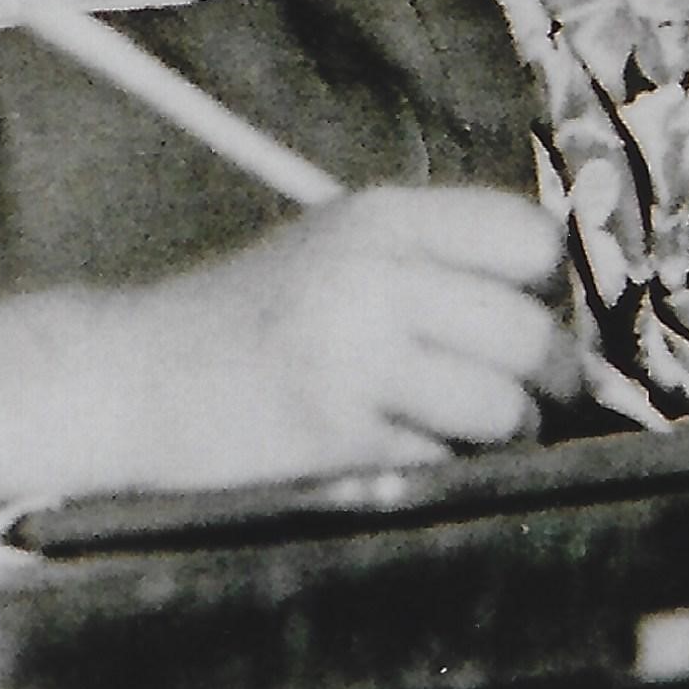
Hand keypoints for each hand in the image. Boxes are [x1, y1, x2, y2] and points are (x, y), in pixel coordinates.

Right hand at [130, 186, 577, 486]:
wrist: (127, 376)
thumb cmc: (249, 320)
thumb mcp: (338, 253)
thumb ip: (435, 266)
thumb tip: (561, 320)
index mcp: (382, 217)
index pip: (531, 239)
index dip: (547, 291)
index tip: (530, 322)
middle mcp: (372, 274)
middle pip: (531, 333)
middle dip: (553, 382)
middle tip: (539, 404)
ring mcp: (351, 355)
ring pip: (502, 407)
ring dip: (507, 437)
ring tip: (476, 437)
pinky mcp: (332, 434)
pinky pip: (441, 462)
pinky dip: (443, 471)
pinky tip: (406, 457)